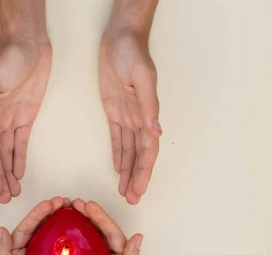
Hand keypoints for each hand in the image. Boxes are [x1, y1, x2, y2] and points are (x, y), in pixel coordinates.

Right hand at [0, 39, 51, 203]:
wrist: (30, 46)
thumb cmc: (8, 59)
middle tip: (4, 199)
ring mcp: (10, 120)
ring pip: (7, 153)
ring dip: (8, 173)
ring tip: (12, 192)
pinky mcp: (26, 117)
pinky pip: (20, 143)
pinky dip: (19, 158)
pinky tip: (19, 173)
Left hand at [0, 197, 69, 254]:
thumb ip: (4, 254)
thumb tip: (1, 230)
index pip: (25, 229)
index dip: (37, 215)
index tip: (50, 204)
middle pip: (40, 229)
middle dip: (51, 214)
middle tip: (65, 202)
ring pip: (53, 236)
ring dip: (62, 223)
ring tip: (73, 210)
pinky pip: (64, 250)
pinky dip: (71, 239)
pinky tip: (80, 230)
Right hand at [72, 199, 142, 254]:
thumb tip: (138, 238)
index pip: (112, 234)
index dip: (101, 218)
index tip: (88, 206)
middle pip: (100, 233)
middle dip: (89, 216)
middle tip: (75, 203)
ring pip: (88, 240)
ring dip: (79, 225)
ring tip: (66, 212)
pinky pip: (77, 253)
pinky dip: (70, 241)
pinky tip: (59, 233)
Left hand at [99, 27, 160, 204]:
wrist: (120, 37)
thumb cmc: (133, 53)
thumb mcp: (141, 78)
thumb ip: (148, 106)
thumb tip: (156, 131)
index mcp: (147, 114)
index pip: (147, 150)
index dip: (144, 172)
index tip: (139, 190)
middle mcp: (139, 118)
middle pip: (139, 156)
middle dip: (137, 178)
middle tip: (132, 199)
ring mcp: (127, 115)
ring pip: (129, 150)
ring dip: (128, 171)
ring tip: (125, 190)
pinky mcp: (115, 109)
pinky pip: (117, 137)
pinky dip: (119, 153)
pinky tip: (118, 167)